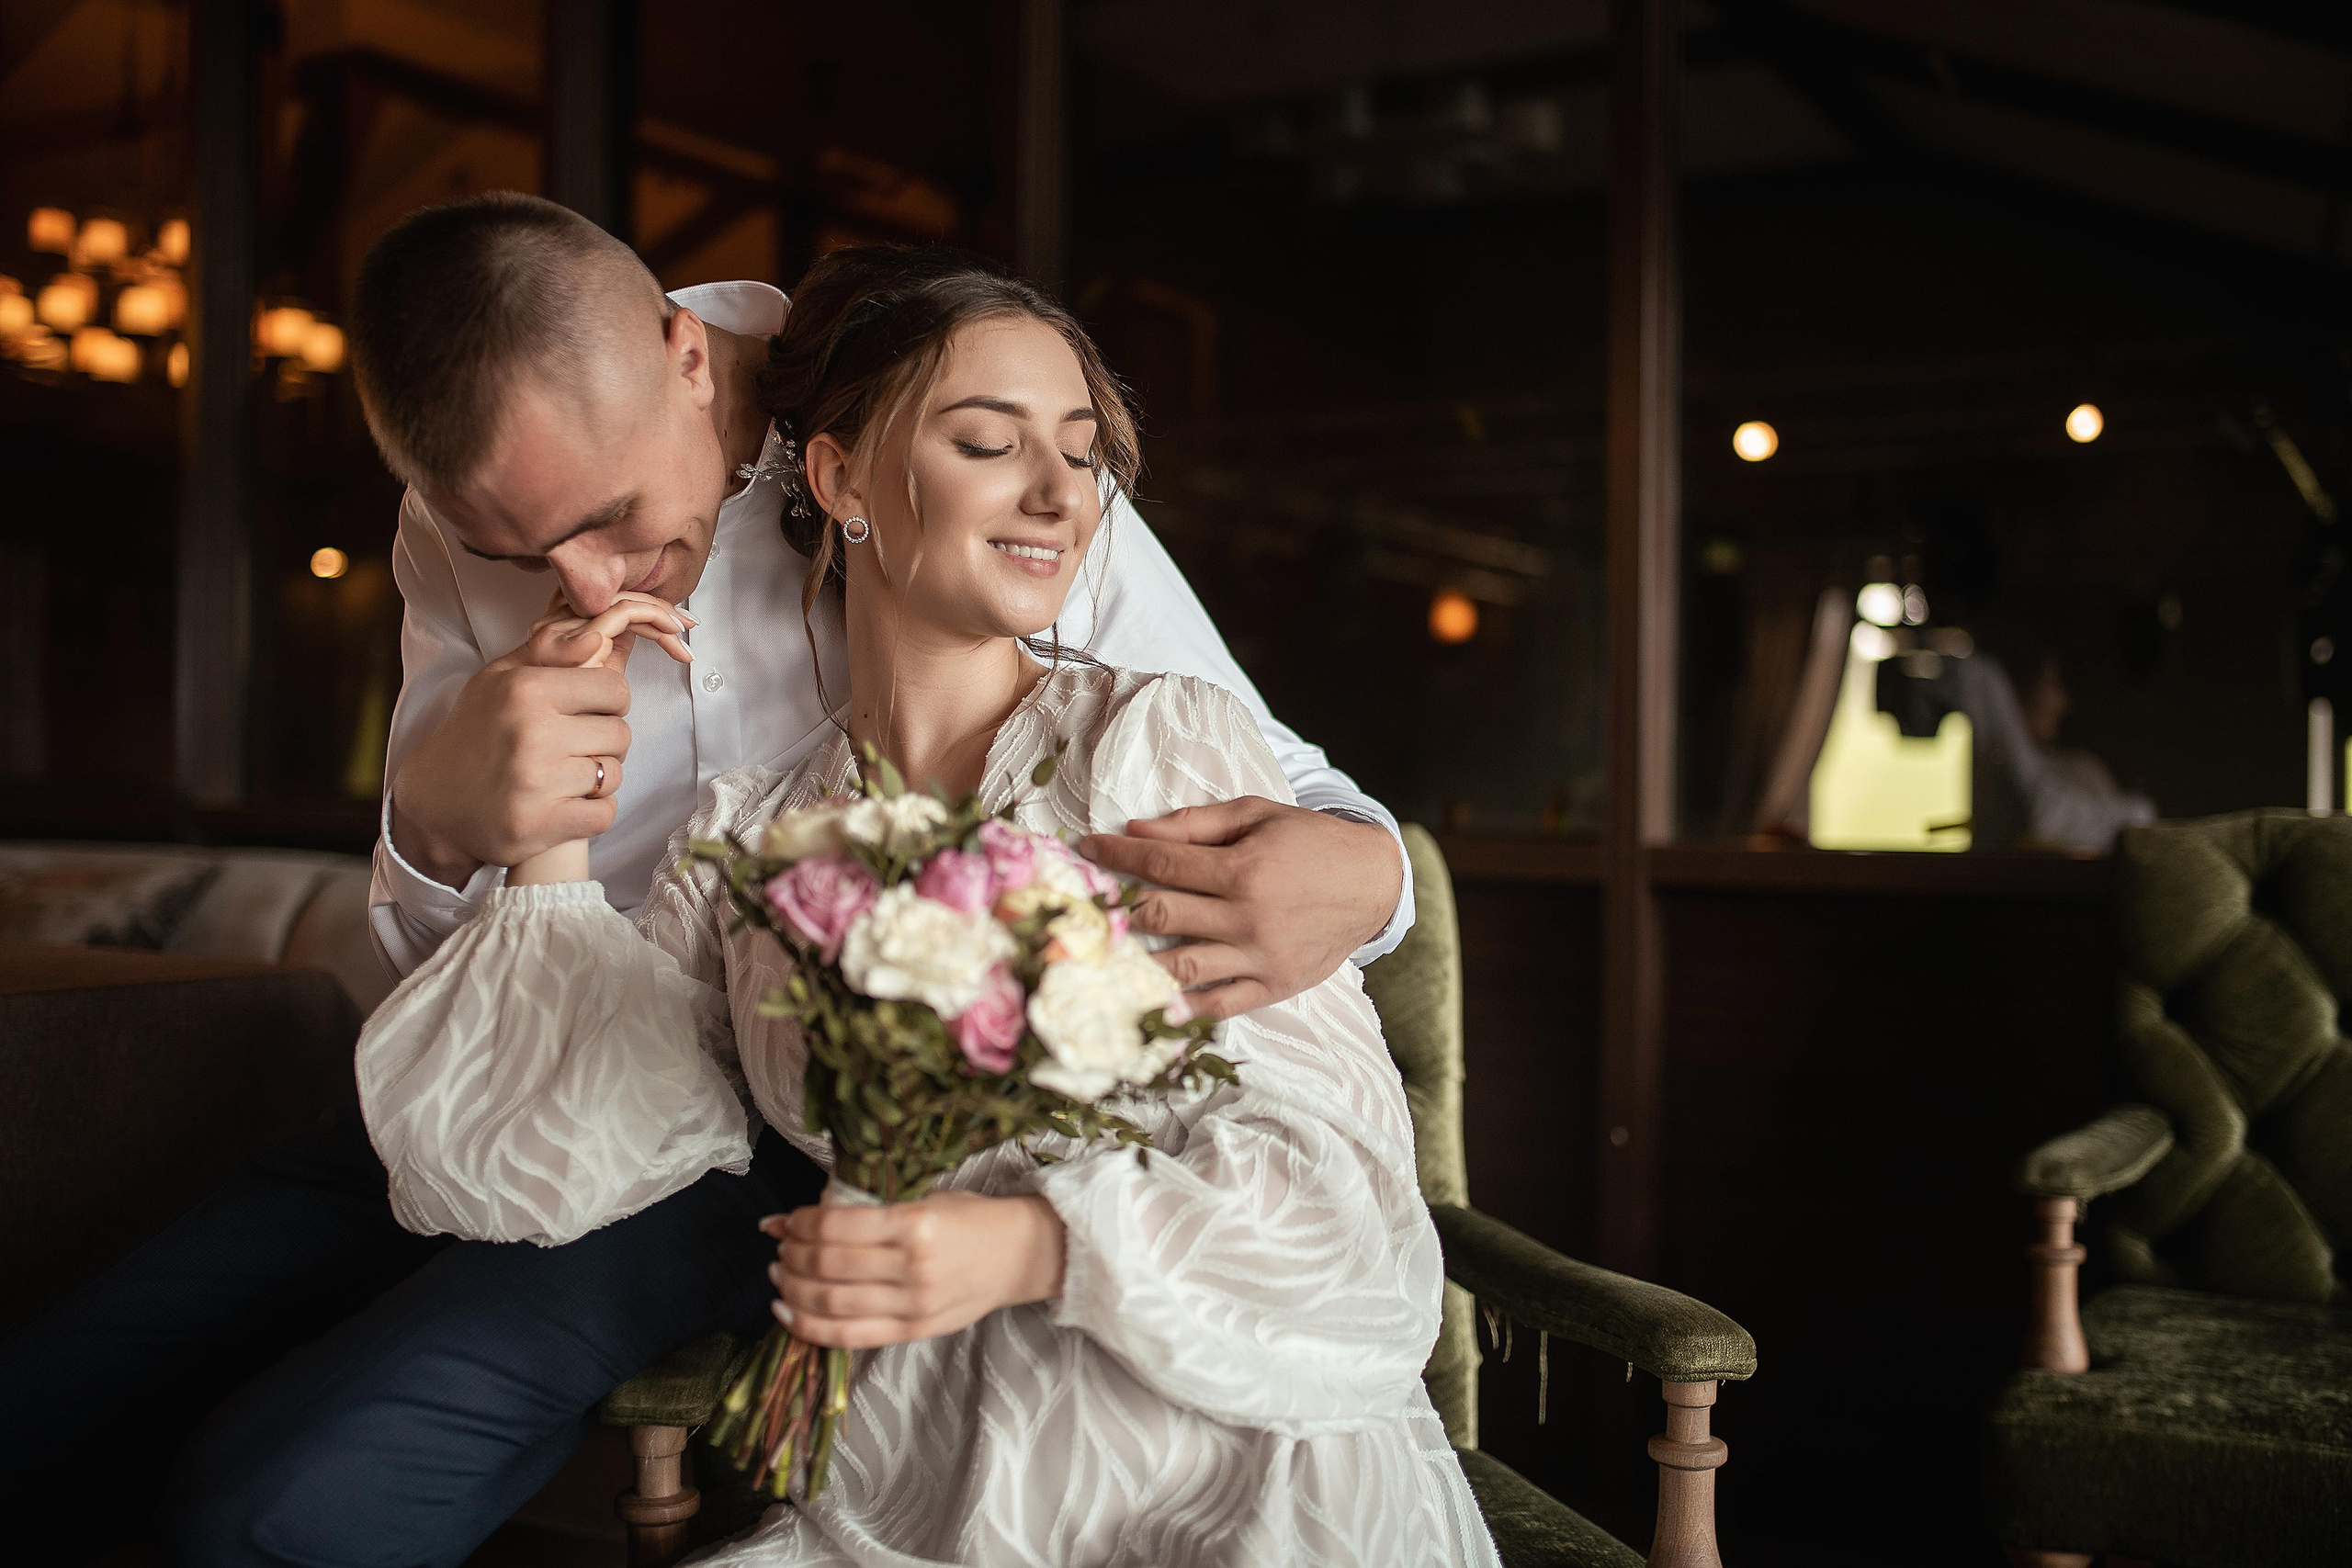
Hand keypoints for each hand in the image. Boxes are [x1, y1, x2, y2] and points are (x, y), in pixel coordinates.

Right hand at [387, 593, 693, 886]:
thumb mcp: (499, 679)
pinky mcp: (543, 825)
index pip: (614, 689)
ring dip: (598, 779)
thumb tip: (600, 636)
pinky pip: (605, 814)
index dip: (609, 702)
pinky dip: (593, 811)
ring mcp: (538, 783)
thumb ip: (550, 652)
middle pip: (620, 734)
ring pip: (613, 775)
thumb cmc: (474, 734)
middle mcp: (532, 734)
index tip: (589, 712)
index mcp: (525, 690)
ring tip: (566, 775)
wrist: (433, 806)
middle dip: (604, 742)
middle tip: (575, 748)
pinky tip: (566, 803)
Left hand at [759, 1190, 1066, 1349]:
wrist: (1019, 1255)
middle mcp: (912, 1267)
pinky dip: (809, 1326)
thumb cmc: (970, 1218)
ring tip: (779, 1275)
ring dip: (793, 1288)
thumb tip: (804, 1215)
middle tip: (779, 1246)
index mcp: (915, 1223)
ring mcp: (913, 1305)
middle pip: (828, 1266)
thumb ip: (871, 1209)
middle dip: (791, 1255)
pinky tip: (786, 1311)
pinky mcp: (913, 1332)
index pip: (836, 1226)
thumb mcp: (924, 1197)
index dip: (800, 1223)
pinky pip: (848, 1336)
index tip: (786, 1219)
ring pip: (831, 1303)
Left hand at [1079, 798, 1402, 1018]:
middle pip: (1161, 914)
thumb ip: (1195, 824)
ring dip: (1133, 964)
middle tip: (1082, 906)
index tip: (1086, 851)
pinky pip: (1219, 1004)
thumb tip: (1137, 831)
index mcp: (1243, 868)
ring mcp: (1260, 956)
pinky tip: (1147, 1002)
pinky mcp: (1273, 985)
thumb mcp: (1256, 815)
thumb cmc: (1309, 842)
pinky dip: (1181, 1007)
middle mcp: (1248, 916)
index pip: (1161, 863)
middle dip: (1114, 908)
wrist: (1373, 883)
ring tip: (1098, 958)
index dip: (1117, 856)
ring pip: (1181, 966)